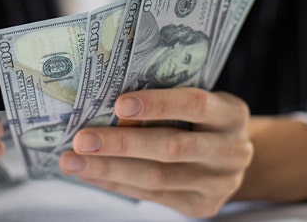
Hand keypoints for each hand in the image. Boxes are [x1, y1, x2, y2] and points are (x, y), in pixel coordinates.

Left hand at [58, 88, 252, 217]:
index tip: (118, 104)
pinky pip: (152, 196)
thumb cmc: (200, 119)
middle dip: (122, 143)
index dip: (157, 104)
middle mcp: (231, 150)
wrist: (231, 157)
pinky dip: (117, 184)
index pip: (195, 104)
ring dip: (110, 169)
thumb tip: (102, 101)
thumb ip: (164, 101)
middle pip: (171, 147)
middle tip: (82, 139)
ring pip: (158, 177)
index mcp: (231, 113)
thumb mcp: (195, 101)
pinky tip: (91, 174)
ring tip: (74, 161)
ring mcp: (219, 183)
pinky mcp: (203, 206)